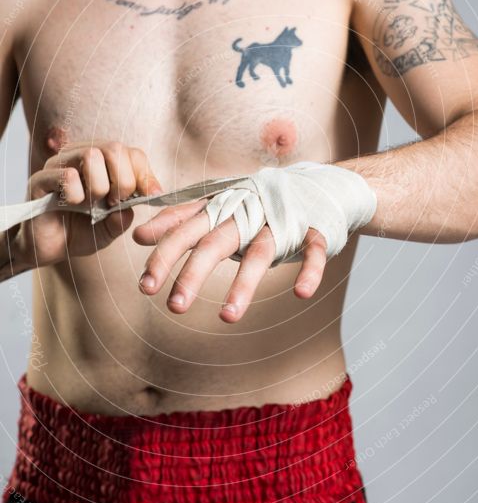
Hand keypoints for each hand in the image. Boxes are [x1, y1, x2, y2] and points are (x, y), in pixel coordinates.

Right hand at [14, 141, 162, 268]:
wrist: (47, 250)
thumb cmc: (80, 232)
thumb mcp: (111, 227)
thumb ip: (125, 216)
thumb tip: (136, 202)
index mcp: (104, 163)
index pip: (132, 153)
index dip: (145, 175)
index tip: (148, 197)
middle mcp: (81, 156)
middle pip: (114, 148)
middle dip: (123, 180)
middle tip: (114, 203)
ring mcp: (59, 164)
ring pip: (91, 155)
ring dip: (98, 187)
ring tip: (90, 205)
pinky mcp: (40, 179)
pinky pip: (66, 175)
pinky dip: (77, 195)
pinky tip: (72, 205)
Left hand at [133, 204, 327, 321]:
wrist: (315, 185)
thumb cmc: (257, 203)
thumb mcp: (216, 208)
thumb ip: (178, 221)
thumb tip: (137, 235)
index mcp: (222, 209)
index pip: (186, 232)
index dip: (164, 256)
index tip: (145, 287)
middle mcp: (248, 214)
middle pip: (216, 243)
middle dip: (193, 274)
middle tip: (174, 307)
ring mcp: (281, 222)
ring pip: (261, 252)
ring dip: (244, 284)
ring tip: (227, 318)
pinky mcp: (313, 230)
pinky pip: (313, 251)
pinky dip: (309, 270)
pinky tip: (301, 293)